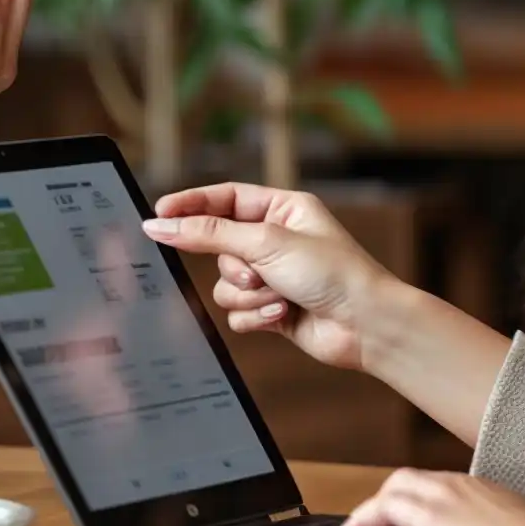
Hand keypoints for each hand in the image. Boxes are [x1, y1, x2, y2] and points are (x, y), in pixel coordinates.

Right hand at [141, 184, 397, 372]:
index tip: (158, 215)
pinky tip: (284, 315)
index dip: (190, 205)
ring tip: (280, 297)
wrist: (367, 326)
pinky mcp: (272, 310)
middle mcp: (276, 240)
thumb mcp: (266, 242)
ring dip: (249, 295)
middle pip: (219, 248)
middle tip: (256, 273)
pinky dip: (256, 316)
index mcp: (282, 209)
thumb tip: (162, 224)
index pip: (224, 199)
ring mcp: (274, 276)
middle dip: (236, 267)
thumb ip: (208, 234)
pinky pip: (237, 313)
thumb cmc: (334, 273)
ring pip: (225, 285)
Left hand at [331, 469, 524, 525]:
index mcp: (495, 494)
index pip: (448, 490)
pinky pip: (379, 510)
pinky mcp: (430, 514)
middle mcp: (468, 485)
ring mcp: (448, 494)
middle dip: (393, 504)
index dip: (427, 507)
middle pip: (415, 482)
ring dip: (373, 515)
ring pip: (396, 490)